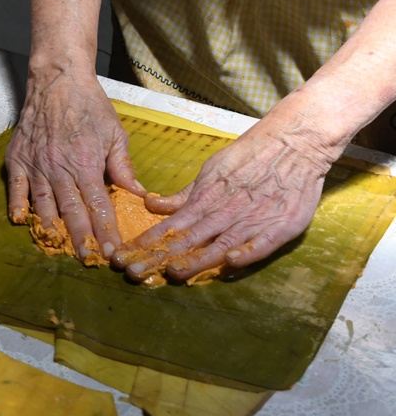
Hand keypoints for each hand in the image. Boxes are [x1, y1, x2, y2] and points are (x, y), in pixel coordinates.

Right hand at [5, 70, 143, 261]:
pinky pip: (16, 187)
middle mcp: (59, 168)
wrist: (58, 80)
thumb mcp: (115, 133)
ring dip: (51, 228)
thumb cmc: (90, 106)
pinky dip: (17, 205)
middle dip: (81, 237)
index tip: (110, 250)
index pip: (98, 204)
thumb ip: (122, 166)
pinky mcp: (18, 158)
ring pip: (44, 204)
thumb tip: (138, 194)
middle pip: (71, 211)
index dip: (105, 229)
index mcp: (86, 163)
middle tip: (87, 259)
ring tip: (57, 247)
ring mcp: (35, 164)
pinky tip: (20, 221)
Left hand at [111, 114, 338, 281]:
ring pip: (218, 246)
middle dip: (158, 257)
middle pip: (187, 241)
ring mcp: (251, 221)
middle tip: (133, 273)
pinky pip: (262, 243)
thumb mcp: (210, 173)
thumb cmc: (248, 158)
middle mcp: (224, 214)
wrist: (293, 142)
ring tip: (172, 273)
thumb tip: (151, 205)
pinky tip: (229, 263)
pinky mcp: (281, 226)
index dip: (145, 243)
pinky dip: (246, 252)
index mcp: (205, 201)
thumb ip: (184, 196)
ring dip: (194, 261)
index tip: (123, 257)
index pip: (169, 227)